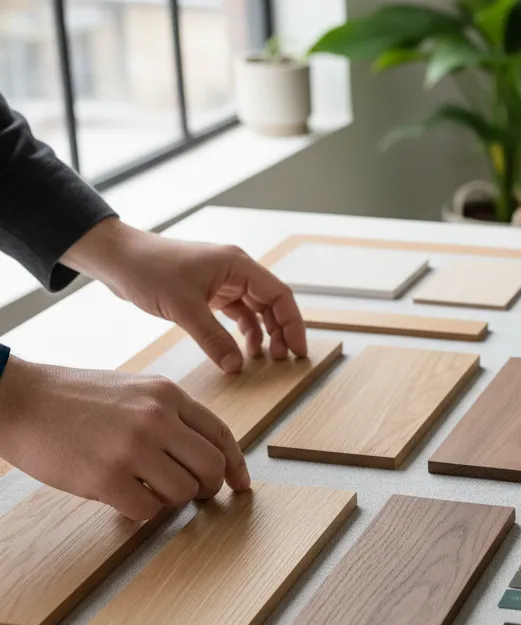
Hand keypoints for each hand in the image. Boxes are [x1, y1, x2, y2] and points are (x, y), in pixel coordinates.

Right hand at [0, 357, 249, 519]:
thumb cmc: (78, 398)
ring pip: (182, 492)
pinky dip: (142, 512)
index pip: (220, 434)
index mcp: (168, 395)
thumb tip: (206, 454)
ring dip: (171, 501)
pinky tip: (126, 498)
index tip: (240, 484)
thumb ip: (172, 415)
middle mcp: (157, 418)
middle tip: (193, 494)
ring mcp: (132, 448)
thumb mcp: (136, 390)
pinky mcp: (105, 478)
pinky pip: (147, 510)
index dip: (235, 464)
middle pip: (210, 467)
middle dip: (208, 488)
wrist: (21, 400)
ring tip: (149, 490)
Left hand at [62, 219, 306, 372]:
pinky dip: (242, 332)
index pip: (280, 295)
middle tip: (282, 361)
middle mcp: (236, 271)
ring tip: (263, 360)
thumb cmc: (149, 270)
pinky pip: (236, 313)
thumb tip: (236, 366)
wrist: (117, 259)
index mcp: (238, 265)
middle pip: (272, 303)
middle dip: (280, 332)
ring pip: (255, 310)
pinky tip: (239, 351)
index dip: (293, 324)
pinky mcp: (208, 292)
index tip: (298, 351)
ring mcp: (223, 281)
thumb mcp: (184, 308)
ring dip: (262, 334)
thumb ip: (213, 339)